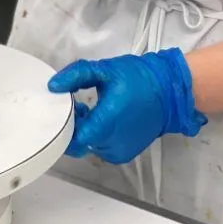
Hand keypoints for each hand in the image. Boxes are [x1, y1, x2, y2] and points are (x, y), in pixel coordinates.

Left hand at [48, 48, 206, 163]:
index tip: (67, 107)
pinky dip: (99, 135)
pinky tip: (104, 117)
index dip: (64, 124)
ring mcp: (118, 152)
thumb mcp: (105, 69)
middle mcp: (110, 144)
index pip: (72, 139)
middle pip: (79, 142)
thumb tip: (53, 86)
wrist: (169, 92)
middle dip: (75, 124)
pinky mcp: (125, 154)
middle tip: (79, 103)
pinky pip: (102, 148)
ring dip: (87, 130)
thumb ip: (76, 75)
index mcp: (105, 124)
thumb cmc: (137, 78)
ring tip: (93, 108)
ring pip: (89, 146)